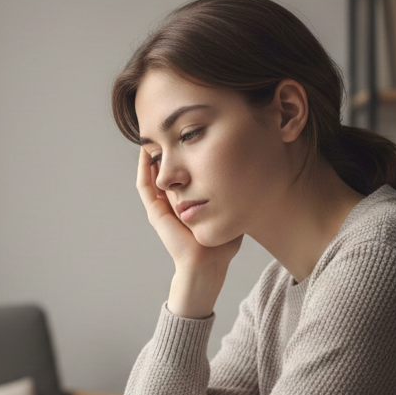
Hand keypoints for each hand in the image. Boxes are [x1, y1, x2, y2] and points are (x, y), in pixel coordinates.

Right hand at [136, 149, 241, 317]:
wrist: (207, 265)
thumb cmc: (221, 246)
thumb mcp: (229, 211)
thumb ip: (233, 196)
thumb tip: (252, 174)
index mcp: (187, 202)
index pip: (181, 172)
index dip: (181, 154)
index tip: (188, 135)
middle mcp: (171, 202)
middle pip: (165, 169)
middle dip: (165, 149)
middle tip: (168, 128)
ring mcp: (160, 207)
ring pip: (151, 174)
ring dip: (151, 154)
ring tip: (154, 134)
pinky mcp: (155, 212)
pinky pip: (144, 185)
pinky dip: (143, 168)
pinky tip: (146, 152)